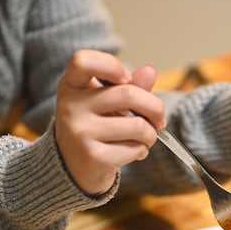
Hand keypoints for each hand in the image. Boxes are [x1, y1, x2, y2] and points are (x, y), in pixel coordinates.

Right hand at [55, 50, 165, 194]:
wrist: (73, 169)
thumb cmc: (93, 128)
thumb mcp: (104, 102)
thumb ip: (128, 86)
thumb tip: (150, 71)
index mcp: (71, 86)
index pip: (83, 60)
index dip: (111, 65)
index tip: (126, 79)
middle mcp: (71, 107)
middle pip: (128, 94)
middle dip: (155, 108)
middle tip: (159, 119)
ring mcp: (80, 133)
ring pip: (138, 126)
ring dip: (151, 134)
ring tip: (145, 138)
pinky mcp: (94, 157)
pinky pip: (135, 148)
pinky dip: (142, 151)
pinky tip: (133, 152)